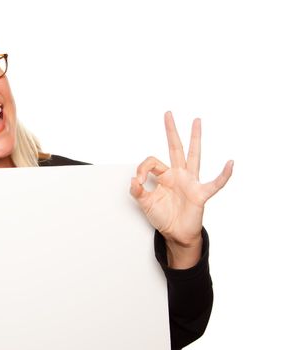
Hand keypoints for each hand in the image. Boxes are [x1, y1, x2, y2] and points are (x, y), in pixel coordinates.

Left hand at [130, 111, 232, 268]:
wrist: (176, 234)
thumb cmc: (164, 217)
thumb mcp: (145, 204)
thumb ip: (137, 192)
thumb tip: (132, 180)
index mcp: (165, 176)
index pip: (152, 162)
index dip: (142, 169)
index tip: (138, 182)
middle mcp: (179, 175)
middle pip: (175, 148)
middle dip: (171, 131)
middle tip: (168, 114)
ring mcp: (191, 182)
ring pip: (194, 156)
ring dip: (195, 139)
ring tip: (196, 122)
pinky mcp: (200, 194)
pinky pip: (215, 183)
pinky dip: (223, 175)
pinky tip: (229, 164)